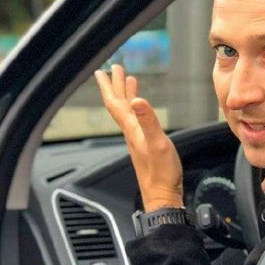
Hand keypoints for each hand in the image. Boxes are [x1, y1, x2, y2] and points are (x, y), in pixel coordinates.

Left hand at [94, 64, 182, 211]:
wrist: (162, 196)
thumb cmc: (161, 173)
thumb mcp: (158, 143)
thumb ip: (148, 121)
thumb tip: (137, 100)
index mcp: (132, 129)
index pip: (116, 103)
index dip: (109, 86)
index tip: (102, 71)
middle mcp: (131, 132)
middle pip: (119, 105)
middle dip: (115, 85)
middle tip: (114, 69)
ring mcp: (137, 139)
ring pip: (128, 112)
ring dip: (126, 95)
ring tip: (128, 81)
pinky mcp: (145, 145)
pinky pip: (137, 120)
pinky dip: (137, 109)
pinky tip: (142, 109)